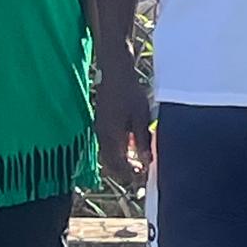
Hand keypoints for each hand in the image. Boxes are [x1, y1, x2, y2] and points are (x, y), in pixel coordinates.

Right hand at [94, 47, 150, 186]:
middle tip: (141, 171)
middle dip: (125, 171)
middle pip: (110, 163)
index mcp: (112, 135)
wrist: (115, 71)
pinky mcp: (101, 122)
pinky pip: (107, 143)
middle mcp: (103, 134)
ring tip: (138, 159)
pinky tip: (130, 143)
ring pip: (108, 154)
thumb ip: (142, 141)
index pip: (119, 165)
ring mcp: (100, 128)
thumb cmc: (130, 91)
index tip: (144, 175)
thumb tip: (146, 161)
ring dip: (121, 160)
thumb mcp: (141, 117)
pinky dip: (118, 150)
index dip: (131, 174)